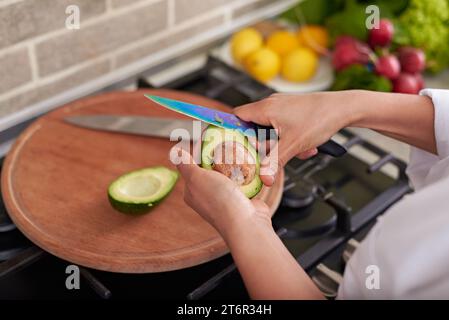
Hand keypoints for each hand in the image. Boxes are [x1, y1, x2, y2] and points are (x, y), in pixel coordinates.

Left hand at [174, 147, 271, 238]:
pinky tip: (253, 164)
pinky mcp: (243, 198)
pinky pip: (245, 179)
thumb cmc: (219, 200)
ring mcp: (227, 197)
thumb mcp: (196, 177)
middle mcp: (208, 195)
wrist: (246, 223)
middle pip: (214, 167)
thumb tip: (174, 151)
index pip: (195, 165)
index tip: (212, 136)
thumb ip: (185, 163)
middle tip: (231, 142)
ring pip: (231, 172)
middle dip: (222, 154)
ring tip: (243, 151)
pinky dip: (249, 172)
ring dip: (237, 162)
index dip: (202, 149)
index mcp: (193, 191)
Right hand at [234, 91, 354, 185]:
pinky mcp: (293, 111)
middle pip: (254, 128)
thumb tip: (264, 179)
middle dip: (265, 145)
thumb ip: (274, 162)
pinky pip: (284, 129)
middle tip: (273, 154)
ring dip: (281, 145)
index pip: (237, 116)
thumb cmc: (319, 119)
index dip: (233, 132)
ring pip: (271, 131)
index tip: (235, 147)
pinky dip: (291, 140)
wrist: (344, 108)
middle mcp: (271, 104)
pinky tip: (305, 147)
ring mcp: (283, 107)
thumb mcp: (293, 145)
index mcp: (265, 108)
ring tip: (297, 150)